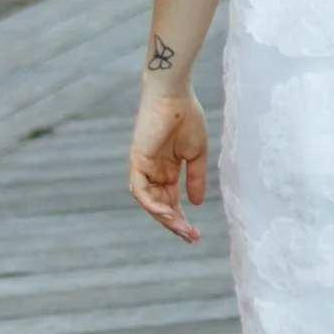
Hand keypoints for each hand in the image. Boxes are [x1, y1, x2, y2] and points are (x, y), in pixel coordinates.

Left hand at [129, 83, 208, 241]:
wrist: (175, 95)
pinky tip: (168, 213)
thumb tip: (197, 204)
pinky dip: (152, 204)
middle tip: (191, 237)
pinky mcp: (137, 162)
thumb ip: (195, 178)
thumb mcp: (196, 154)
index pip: (171, 202)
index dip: (181, 219)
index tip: (195, 235)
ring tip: (182, 229)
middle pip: (161, 207)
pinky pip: (141, 190)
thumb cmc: (187, 118)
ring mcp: (144, 168)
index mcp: (167, 171)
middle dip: (175, 224)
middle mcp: (153, 173)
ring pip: (150, 203)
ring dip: (165, 218)